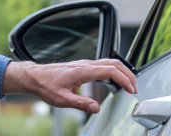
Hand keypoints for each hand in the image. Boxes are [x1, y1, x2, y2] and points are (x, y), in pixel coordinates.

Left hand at [2, 59, 137, 113]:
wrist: (35, 77)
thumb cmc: (46, 86)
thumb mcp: (62, 99)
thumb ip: (81, 103)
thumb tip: (96, 108)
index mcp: (83, 71)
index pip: (110, 70)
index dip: (123, 79)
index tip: (131, 89)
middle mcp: (86, 64)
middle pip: (114, 63)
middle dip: (128, 74)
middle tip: (135, 87)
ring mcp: (85, 64)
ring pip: (109, 62)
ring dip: (122, 72)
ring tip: (128, 85)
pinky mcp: (83, 66)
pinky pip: (103, 65)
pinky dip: (114, 71)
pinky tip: (115, 81)